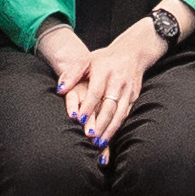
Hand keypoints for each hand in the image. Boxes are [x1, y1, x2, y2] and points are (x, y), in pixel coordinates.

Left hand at [62, 20, 156, 146]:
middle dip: (100, 123)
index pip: (96, 92)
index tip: (79, 119)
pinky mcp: (134, 97)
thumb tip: (60, 90)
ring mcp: (128, 90)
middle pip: (109, 106)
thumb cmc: (104, 58)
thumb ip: (72, 74)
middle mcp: (118, 82)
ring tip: (99, 143)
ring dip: (110, 129)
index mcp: (105, 71)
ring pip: (120, 113)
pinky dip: (118, 126)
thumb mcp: (86, 60)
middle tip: (90, 137)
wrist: (133, 52)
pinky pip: (126, 114)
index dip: (88, 106)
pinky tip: (109, 136)